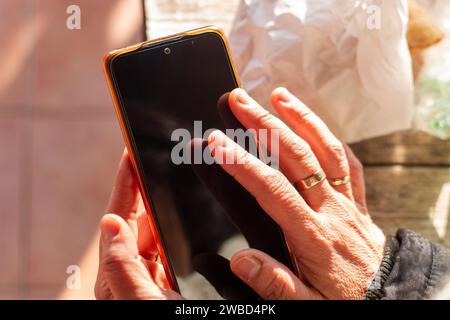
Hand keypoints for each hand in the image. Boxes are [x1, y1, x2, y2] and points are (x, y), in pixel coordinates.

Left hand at [94, 150, 180, 299]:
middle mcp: (129, 271)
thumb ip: (122, 266)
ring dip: (157, 205)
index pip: (118, 218)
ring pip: (153, 231)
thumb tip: (110, 221)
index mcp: (116, 273)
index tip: (129, 154)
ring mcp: (148, 275)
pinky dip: (172, 227)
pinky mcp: (165, 280)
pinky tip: (178, 216)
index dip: (125, 185)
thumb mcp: (138, 300)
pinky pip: (167, 245)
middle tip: (147, 155)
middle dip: (141, 187)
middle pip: (135, 219)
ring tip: (164, 177)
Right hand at [208, 88, 385, 299]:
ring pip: (324, 150)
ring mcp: (348, 201)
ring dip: (300, 118)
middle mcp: (331, 210)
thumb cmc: (344, 302)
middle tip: (238, 101)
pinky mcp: (358, 200)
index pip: (273, 190)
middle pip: (296, 157)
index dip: (243, 163)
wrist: (387, 301)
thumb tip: (239, 259)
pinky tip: (314, 123)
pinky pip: (349, 162)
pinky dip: (331, 138)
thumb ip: (274, 283)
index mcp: (313, 236)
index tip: (218, 142)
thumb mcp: (306, 305)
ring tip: (277, 94)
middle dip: (265, 125)